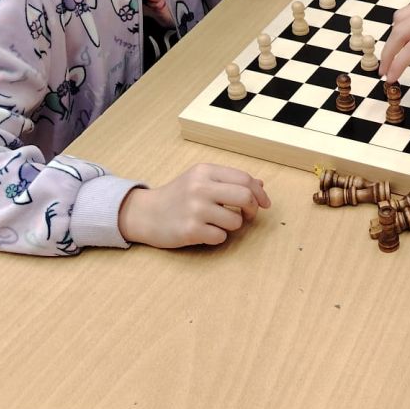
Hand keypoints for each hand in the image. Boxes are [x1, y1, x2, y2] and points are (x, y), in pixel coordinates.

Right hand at [118, 164, 270, 248]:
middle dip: (253, 209)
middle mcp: (200, 187)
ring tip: (217, 223)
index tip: (264, 203)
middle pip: (245, 197)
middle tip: (249, 215)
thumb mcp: (200, 180)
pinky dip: (218, 237)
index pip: (245, 179)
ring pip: (236, 221)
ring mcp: (195, 209)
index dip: (259, 193)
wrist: (145, 214)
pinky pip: (221, 237)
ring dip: (232, 226)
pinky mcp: (191, 230)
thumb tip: (260, 184)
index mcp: (204, 171)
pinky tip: (205, 232)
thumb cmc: (177, 197)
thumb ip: (228, 181)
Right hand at [380, 0, 409, 84]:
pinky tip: (408, 36)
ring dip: (393, 38)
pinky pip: (409, 10)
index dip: (397, 67)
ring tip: (395, 55)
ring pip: (399, 19)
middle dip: (387, 55)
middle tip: (385, 72)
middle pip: (397, 34)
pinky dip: (401, 25)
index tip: (390, 80)